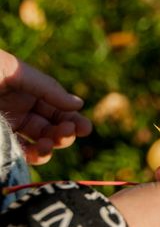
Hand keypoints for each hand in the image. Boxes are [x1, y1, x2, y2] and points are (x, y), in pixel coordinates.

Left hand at [0, 49, 91, 164]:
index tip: (85, 128)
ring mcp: (6, 128)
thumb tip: (78, 104)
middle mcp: (18, 110)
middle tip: (69, 133)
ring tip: (51, 143)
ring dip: (51, 145)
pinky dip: (35, 155)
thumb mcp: (14, 71)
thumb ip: (48, 88)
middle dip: (65, 132)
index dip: (72, 118)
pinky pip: (21, 153)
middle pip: (51, 126)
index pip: (56, 107)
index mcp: (25, 90)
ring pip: (38, 143)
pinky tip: (39, 151)